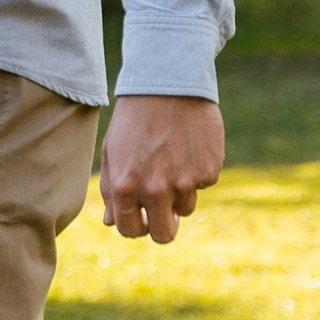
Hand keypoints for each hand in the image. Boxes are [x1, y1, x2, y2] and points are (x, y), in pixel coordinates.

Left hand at [96, 92, 223, 243]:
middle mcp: (156, 190)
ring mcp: (185, 183)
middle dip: (162, 227)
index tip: (141, 219)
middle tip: (163, 212)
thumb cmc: (134, 118)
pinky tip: (188, 147)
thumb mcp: (112, 151)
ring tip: (172, 160)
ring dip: (179, 194)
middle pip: (164, 235)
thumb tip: (112, 223)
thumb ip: (110, 191)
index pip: (131, 231)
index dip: (136, 227)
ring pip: (185, 208)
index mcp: (125, 187)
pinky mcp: (209, 172)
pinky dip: (196, 172)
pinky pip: (203, 185)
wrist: (169, 85)